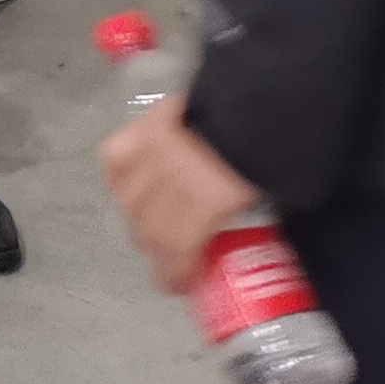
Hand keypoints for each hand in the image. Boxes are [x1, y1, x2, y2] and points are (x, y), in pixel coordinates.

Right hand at [100, 94, 263, 294]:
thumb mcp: (269, 195)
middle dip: (157, 251)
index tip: (180, 285)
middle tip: (171, 256)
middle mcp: (169, 185)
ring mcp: (149, 155)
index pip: (174, 256)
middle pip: (147, 232)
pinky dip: (117, 178)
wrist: (258, 98)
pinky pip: (114, 162)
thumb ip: (243, 220)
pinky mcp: (138, 129)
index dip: (173, 277)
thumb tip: (240, 242)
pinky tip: (128, 187)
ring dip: (137, 218)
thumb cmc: (270, 148)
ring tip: (150, 223)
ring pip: (128, 201)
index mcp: (203, 207)